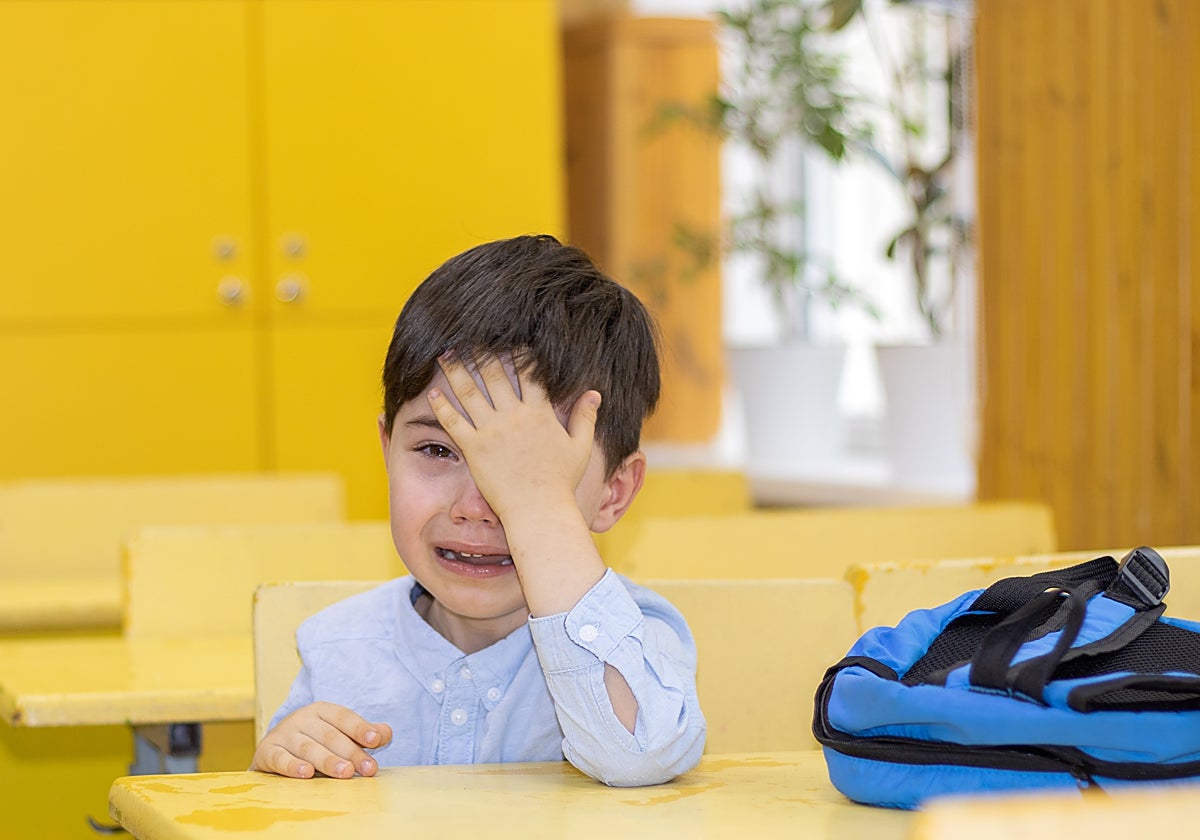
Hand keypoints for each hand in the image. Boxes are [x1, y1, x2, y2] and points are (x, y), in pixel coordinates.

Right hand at [250, 701, 392, 778]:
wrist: (273, 749)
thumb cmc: (314, 741)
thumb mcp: (339, 734)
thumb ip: (364, 734)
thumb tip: (386, 732)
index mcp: (322, 711)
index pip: (344, 717)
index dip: (360, 728)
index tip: (376, 740)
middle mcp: (302, 719)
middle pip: (329, 735)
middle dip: (350, 752)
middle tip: (366, 768)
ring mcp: (283, 734)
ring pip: (308, 748)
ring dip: (327, 761)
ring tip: (344, 773)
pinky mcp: (268, 752)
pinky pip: (280, 758)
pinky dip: (292, 766)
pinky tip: (306, 774)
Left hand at [428, 352, 600, 521]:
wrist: (539, 511)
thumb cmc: (561, 482)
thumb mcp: (580, 447)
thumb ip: (585, 417)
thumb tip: (595, 393)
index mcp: (539, 413)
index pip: (528, 372)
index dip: (517, 352)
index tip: (506, 339)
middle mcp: (514, 416)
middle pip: (494, 374)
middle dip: (479, 353)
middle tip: (467, 339)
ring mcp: (492, 431)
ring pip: (469, 392)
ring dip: (455, 370)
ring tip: (445, 354)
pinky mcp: (474, 449)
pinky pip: (454, 422)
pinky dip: (442, 406)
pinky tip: (432, 393)